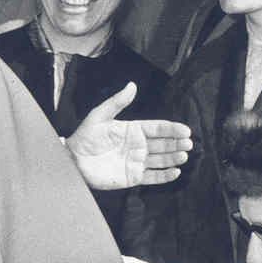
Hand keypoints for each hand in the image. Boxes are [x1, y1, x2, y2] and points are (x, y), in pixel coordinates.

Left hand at [66, 83, 192, 190]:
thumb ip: (117, 102)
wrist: (73, 161)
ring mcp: (137, 161)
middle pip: (163, 144)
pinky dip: (165, 175)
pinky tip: (175, 171)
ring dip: (174, 157)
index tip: (185, 130)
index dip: (172, 129)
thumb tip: (132, 85)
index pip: (157, 128)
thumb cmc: (84, 137)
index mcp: (133, 130)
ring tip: (183, 156)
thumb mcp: (100, 116)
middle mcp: (138, 145)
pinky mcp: (133, 177)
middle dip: (177, 143)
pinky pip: (153, 176)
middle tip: (188, 144)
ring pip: (161, 160)